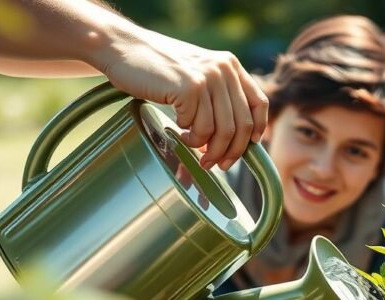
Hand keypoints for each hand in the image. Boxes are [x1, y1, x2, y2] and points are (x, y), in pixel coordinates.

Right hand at [91, 29, 267, 170]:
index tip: (251, 145)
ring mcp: (208, 78)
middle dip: (231, 151)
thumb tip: (232, 137)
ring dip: (208, 149)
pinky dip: (189, 137)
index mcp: (231, 65)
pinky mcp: (190, 89)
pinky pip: (198, 128)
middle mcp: (224, 70)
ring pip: (221, 131)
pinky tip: (178, 131)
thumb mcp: (197, 72)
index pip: (260, 102)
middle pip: (242, 124)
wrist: (124, 48)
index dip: (258, 128)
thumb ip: (217, 95)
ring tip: (193, 149)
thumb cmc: (158, 67)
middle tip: (217, 165)